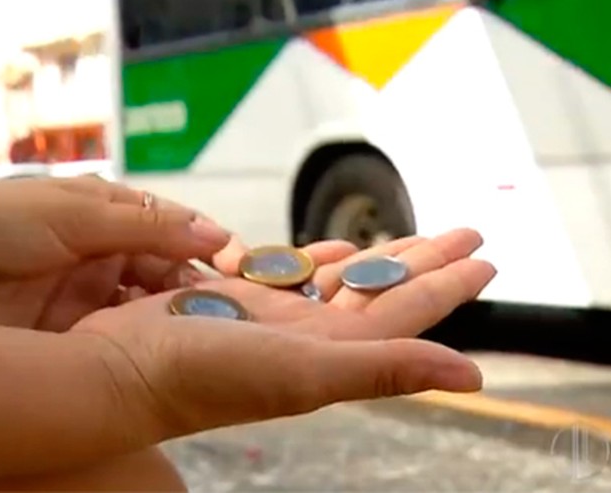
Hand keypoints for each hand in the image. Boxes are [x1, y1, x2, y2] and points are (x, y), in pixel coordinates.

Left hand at [0, 176, 239, 330]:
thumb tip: (216, 233)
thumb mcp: (77, 214)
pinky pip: (115, 342)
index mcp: (107, 214)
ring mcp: (85, 299)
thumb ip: (147, 227)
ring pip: (145, 311)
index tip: (244, 270)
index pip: (174, 231)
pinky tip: (164, 356)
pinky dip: (139, 347)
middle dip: (197, 290)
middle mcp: (103, 256)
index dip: (209, 247)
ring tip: (206, 336)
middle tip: (232, 315)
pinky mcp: (66, 338)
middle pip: (166, 274)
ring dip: (172, 321)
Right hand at [70, 229, 493, 448]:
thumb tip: (472, 376)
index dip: (452, 285)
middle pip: (386, 290)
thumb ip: (388, 367)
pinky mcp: (239, 301)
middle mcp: (313, 337)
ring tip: (412, 237)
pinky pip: (292, 274)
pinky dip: (316, 257)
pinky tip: (330, 247)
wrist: (122, 373)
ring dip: (380, 257)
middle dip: (427, 261)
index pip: (410, 310)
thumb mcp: (306, 371)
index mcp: (337, 351)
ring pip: (343, 280)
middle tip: (467, 232)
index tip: (488, 258)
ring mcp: (276, 320)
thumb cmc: (207, 378)